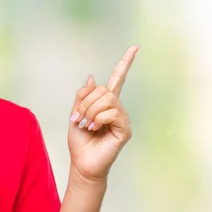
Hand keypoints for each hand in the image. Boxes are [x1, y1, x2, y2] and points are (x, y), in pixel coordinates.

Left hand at [67, 45, 138, 183]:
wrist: (82, 163)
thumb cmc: (80, 142)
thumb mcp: (75, 113)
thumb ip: (82, 96)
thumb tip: (91, 77)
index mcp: (105, 103)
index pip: (118, 79)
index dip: (125, 63)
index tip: (136, 47)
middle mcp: (117, 108)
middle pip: (103, 89)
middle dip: (85, 102)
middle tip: (77, 118)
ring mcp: (122, 119)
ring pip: (107, 100)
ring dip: (90, 111)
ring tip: (86, 125)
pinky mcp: (125, 130)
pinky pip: (112, 113)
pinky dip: (98, 119)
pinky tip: (94, 129)